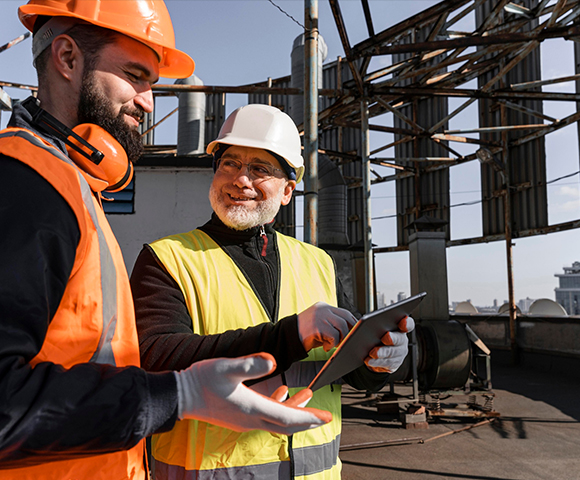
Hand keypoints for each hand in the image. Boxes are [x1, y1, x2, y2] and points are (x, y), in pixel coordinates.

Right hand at [174, 352, 331, 434]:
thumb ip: (250, 365)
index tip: (326, 417)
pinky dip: (278, 407)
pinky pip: (265, 416)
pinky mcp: (238, 417)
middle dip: (307, 420)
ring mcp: (244, 420)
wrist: (180, 395)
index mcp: (251, 408)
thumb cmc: (202, 380)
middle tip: (324, 416)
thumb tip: (273, 361)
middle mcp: (251, 419)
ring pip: (277, 420)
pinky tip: (281, 392)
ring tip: (307, 396)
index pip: (288, 418)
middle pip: (286, 424)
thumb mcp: (226, 367)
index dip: (309, 417)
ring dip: (294, 411)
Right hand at [297, 302, 357, 351]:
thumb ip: (332, 323)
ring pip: (342, 327)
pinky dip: (332, 344)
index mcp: (323, 307)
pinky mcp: (318, 326)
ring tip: (333, 344)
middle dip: (349, 331)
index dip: (352, 323)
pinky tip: (325, 347)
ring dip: (341, 338)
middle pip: (345, 318)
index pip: (344, 312)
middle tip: (346, 341)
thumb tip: (351, 331)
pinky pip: (334, 336)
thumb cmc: (306, 334)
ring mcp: (320, 317)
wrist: (287, 337)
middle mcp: (323, 309)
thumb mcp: (320, 324)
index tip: (356, 332)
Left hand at [364, 316, 414, 373]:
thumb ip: (374, 324)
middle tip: (385, 337)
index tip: (402, 321)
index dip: (407, 323)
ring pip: (392, 353)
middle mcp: (402, 340)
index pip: (408, 324)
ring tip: (372, 353)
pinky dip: (376, 362)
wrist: (374, 353)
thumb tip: (365, 323)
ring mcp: (399, 353)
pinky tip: (368, 360)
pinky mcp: (393, 364)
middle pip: (400, 339)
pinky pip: (386, 364)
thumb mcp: (375, 328)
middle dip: (392, 338)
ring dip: (382, 352)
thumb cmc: (375, 335)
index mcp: (399, 328)